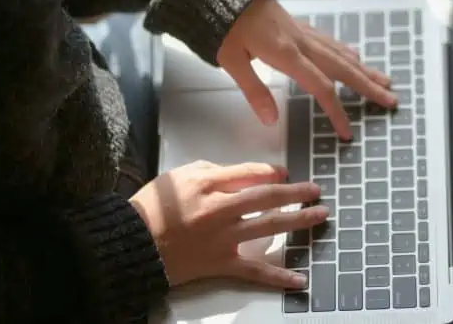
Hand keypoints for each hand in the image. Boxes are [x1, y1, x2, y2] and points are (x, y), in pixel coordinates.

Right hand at [128, 160, 326, 287]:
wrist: (132, 244)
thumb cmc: (152, 208)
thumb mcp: (178, 176)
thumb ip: (212, 171)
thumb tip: (243, 174)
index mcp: (207, 184)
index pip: (250, 173)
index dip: (272, 172)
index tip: (284, 173)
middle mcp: (219, 209)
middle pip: (267, 197)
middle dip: (296, 192)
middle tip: (316, 189)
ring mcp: (223, 238)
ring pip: (269, 226)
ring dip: (298, 221)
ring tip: (320, 215)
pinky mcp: (220, 263)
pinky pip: (253, 271)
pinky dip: (277, 276)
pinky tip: (299, 279)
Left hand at [218, 0, 395, 139]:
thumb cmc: (225, 24)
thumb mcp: (231, 61)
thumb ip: (254, 90)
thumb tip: (270, 120)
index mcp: (287, 55)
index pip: (321, 87)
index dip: (336, 111)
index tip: (347, 132)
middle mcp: (302, 43)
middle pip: (343, 69)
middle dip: (369, 87)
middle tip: (391, 100)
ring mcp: (303, 33)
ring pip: (341, 53)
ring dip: (364, 69)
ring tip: (384, 80)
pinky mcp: (298, 25)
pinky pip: (330, 41)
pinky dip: (347, 51)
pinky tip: (355, 55)